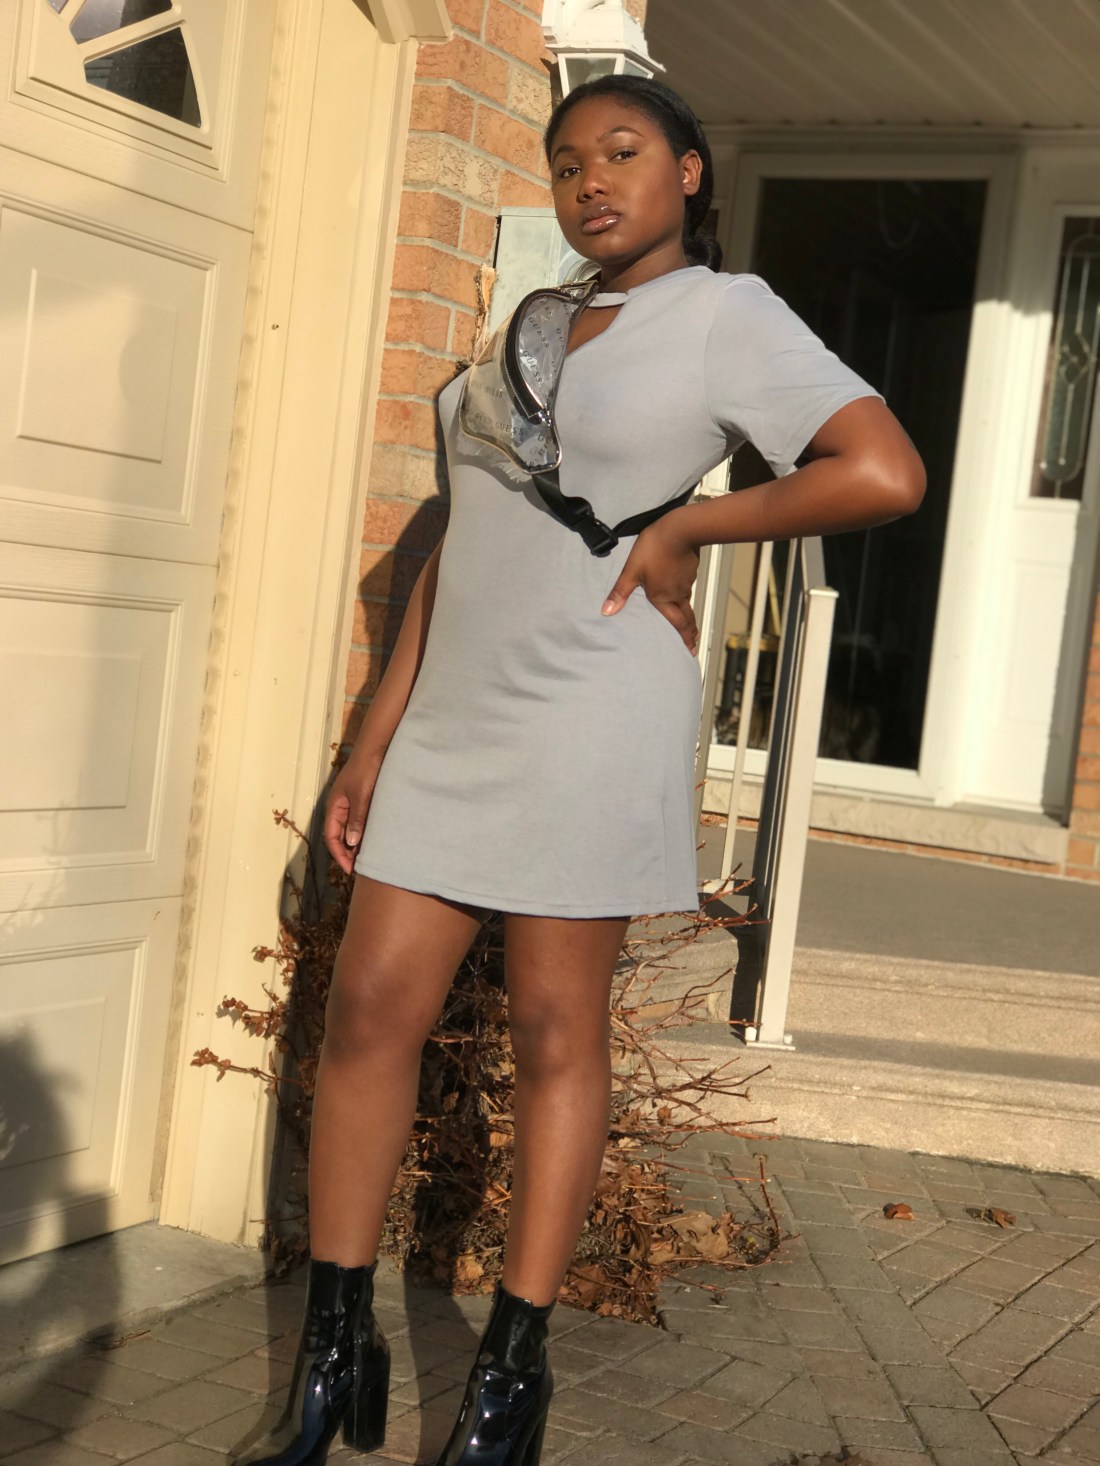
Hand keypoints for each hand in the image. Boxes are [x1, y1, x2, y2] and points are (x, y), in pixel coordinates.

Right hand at [324, 748, 383, 874]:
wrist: (377, 748)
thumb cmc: (366, 769)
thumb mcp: (361, 796)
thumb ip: (356, 819)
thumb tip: (351, 843)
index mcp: (335, 807)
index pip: (331, 837)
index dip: (339, 854)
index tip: (350, 869)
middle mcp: (341, 808)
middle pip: (340, 836)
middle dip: (348, 853)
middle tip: (362, 868)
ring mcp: (353, 805)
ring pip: (352, 831)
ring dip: (358, 845)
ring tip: (370, 859)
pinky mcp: (364, 802)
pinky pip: (362, 823)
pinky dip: (367, 834)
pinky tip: (377, 842)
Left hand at [600, 509, 700, 653]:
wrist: (680, 529)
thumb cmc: (654, 549)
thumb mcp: (631, 571)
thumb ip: (620, 592)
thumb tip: (607, 612)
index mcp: (663, 598)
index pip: (677, 624)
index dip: (685, 637)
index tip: (691, 649)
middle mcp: (677, 594)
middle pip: (687, 617)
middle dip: (691, 631)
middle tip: (694, 641)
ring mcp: (686, 581)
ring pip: (687, 601)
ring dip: (688, 613)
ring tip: (686, 620)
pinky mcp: (690, 569)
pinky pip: (687, 586)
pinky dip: (685, 593)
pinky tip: (680, 587)